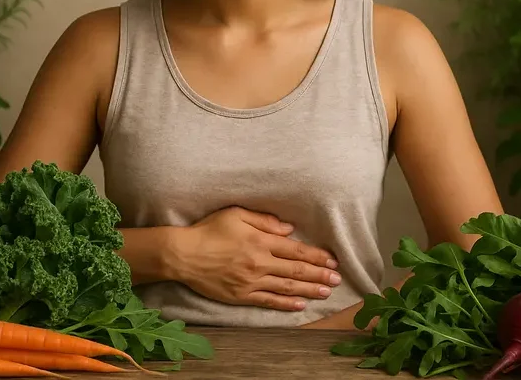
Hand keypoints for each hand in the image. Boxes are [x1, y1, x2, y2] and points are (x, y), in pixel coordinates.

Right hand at [170, 206, 341, 311]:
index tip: (332, 261)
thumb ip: (264, 221)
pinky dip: (285, 303)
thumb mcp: (236, 214)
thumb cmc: (208, 230)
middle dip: (319, 275)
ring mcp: (250, 281)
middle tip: (337, 280)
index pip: (296, 251)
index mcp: (260, 241)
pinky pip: (268, 300)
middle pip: (296, 271)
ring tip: (325, 293)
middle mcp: (259, 263)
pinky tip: (300, 305)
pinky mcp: (241, 295)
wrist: (183, 255)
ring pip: (286, 287)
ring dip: (308, 290)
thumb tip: (289, 229)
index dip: (316, 256)